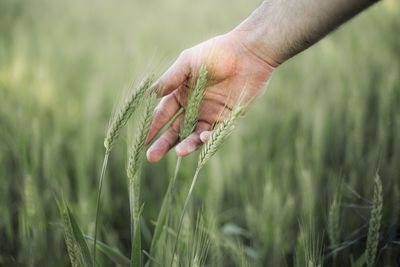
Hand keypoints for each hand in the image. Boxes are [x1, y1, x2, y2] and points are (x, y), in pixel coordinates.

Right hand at [145, 31, 274, 161]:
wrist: (248, 53)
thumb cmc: (216, 52)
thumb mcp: (188, 62)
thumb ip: (170, 78)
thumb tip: (151, 94)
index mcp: (181, 93)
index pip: (164, 113)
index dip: (154, 126)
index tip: (144, 140)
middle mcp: (194, 106)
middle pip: (176, 129)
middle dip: (164, 143)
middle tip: (152, 157)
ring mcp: (210, 113)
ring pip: (194, 134)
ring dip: (186, 144)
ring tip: (179, 153)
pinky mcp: (226, 118)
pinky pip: (215, 132)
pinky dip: (208, 137)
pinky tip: (202, 138)